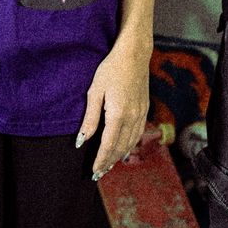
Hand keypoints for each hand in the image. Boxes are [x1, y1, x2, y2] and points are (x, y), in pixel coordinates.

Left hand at [77, 36, 150, 177]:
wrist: (134, 54)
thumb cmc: (111, 69)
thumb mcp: (95, 92)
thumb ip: (90, 119)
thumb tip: (82, 140)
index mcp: (118, 114)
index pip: (108, 145)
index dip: (101, 160)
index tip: (94, 171)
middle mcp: (132, 117)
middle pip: (120, 147)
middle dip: (109, 162)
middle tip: (99, 174)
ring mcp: (141, 113)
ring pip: (131, 142)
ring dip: (120, 156)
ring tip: (109, 165)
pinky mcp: (145, 108)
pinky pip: (138, 133)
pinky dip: (130, 145)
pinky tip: (125, 149)